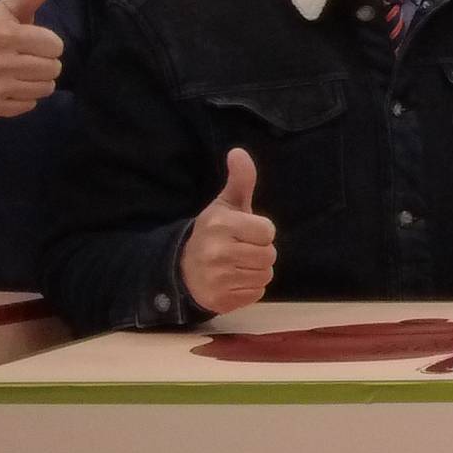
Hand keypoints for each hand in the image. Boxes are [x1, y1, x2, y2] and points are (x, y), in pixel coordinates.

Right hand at [0, 0, 66, 120]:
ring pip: (45, 89)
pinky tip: (8, 85)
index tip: (31, 39)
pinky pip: (29, 105)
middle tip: (25, 55)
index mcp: (4, 35)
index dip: (46, 41)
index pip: (54, 45)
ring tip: (19, 70)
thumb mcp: (5, 8)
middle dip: (44, 60)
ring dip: (37, 79)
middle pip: (53, 68)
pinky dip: (23, 96)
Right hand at [180, 148, 275, 314]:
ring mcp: (217, 279)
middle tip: (241, 249)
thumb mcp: (225, 205)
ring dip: (256, 270)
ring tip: (236, 264)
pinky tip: (232, 280)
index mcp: (219, 225)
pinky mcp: (221, 300)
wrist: (182, 268)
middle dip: (260, 252)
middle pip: (269, 255)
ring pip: (265, 275)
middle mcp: (216, 252)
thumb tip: (238, 152)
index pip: (268, 231)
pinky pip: (256, 294)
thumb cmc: (213, 233)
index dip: (261, 232)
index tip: (245, 232)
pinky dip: (249, 288)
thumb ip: (240, 180)